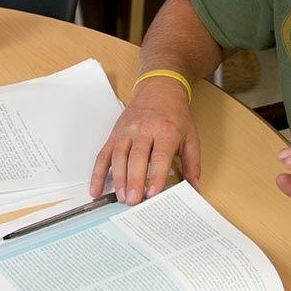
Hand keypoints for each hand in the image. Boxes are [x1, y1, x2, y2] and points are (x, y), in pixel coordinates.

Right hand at [89, 79, 200, 204]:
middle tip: (133, 201)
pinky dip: (97, 173)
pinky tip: (96, 188)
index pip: (159, 156)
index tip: (153, 194)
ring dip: (118, 179)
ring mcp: (126, 131)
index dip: (156, 176)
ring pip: (119, 156)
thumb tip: (194, 189)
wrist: (160, 89)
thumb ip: (193, 165)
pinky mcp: (115, 134)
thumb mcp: (191, 137)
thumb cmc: (175, 115)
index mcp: (165, 130)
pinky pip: (103, 154)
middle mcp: (143, 129)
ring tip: (121, 197)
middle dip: (134, 181)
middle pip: (136, 157)